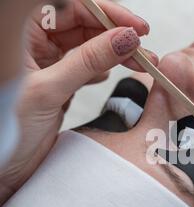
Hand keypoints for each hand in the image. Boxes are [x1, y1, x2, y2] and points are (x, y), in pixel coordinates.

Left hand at [0, 0, 157, 203]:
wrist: (3, 167)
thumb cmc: (6, 129)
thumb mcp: (49, 90)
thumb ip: (88, 62)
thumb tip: (125, 40)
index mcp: (20, 32)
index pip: (71, 7)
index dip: (107, 13)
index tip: (136, 27)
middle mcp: (33, 43)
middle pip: (84, 24)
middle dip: (116, 34)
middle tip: (144, 50)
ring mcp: (47, 62)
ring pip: (88, 46)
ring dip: (115, 53)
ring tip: (139, 64)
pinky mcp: (58, 82)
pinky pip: (85, 66)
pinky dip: (102, 70)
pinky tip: (110, 75)